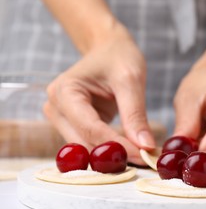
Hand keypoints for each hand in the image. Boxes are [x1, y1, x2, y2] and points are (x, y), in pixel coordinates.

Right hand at [44, 32, 154, 164]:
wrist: (109, 48)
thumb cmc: (118, 56)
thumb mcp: (130, 80)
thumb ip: (135, 114)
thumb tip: (145, 147)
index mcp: (64, 92)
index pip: (91, 128)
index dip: (118, 145)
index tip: (144, 156)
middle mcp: (56, 108)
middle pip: (84, 143)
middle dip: (115, 153)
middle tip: (146, 160)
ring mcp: (63, 119)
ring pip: (86, 148)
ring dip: (112, 155)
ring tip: (142, 157)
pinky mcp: (75, 125)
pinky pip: (91, 143)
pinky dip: (111, 149)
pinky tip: (132, 150)